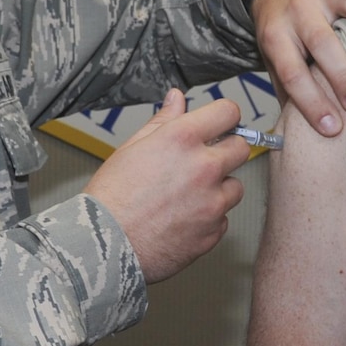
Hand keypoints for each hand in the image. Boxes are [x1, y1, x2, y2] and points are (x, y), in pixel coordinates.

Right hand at [86, 89, 252, 282]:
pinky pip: (223, 219)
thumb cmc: (111, 199)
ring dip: (218, 188)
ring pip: (235, 187)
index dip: (223, 116)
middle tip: (203, 162)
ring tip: (187, 196)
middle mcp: (204, 168)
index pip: (228, 112)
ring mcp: (212, 202)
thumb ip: (162, 121)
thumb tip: (177, 99)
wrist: (104, 246)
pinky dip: (209, 218)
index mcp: (182, 140)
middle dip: (225, 151)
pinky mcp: (213, 232)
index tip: (220, 124)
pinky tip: (183, 218)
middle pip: (241, 148)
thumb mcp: (132, 148)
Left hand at [250, 0, 345, 136]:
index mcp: (277, 33)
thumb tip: (298, 137)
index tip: (332, 129)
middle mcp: (301, 8)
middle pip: (321, 40)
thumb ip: (287, 90)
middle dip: (341, 72)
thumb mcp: (273, 58)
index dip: (311, 102)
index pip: (292, 71)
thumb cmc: (283, 29)